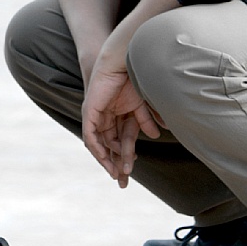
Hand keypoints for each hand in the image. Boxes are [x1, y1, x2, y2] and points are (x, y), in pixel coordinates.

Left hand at [81, 46, 160, 187]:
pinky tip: (106, 160)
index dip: (126, 157)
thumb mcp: (141, 105)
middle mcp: (105, 117)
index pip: (121, 142)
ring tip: (120, 174)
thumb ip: (145, 120)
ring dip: (110, 160)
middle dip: (116, 165)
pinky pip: (90, 137)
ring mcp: (96, 115)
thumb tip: (156, 135)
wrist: (122, 62)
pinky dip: (98, 149)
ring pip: (101, 145)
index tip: (130, 172)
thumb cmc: (133, 78)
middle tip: (123, 183)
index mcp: (118, 115)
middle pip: (110, 147)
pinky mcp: (90, 112)